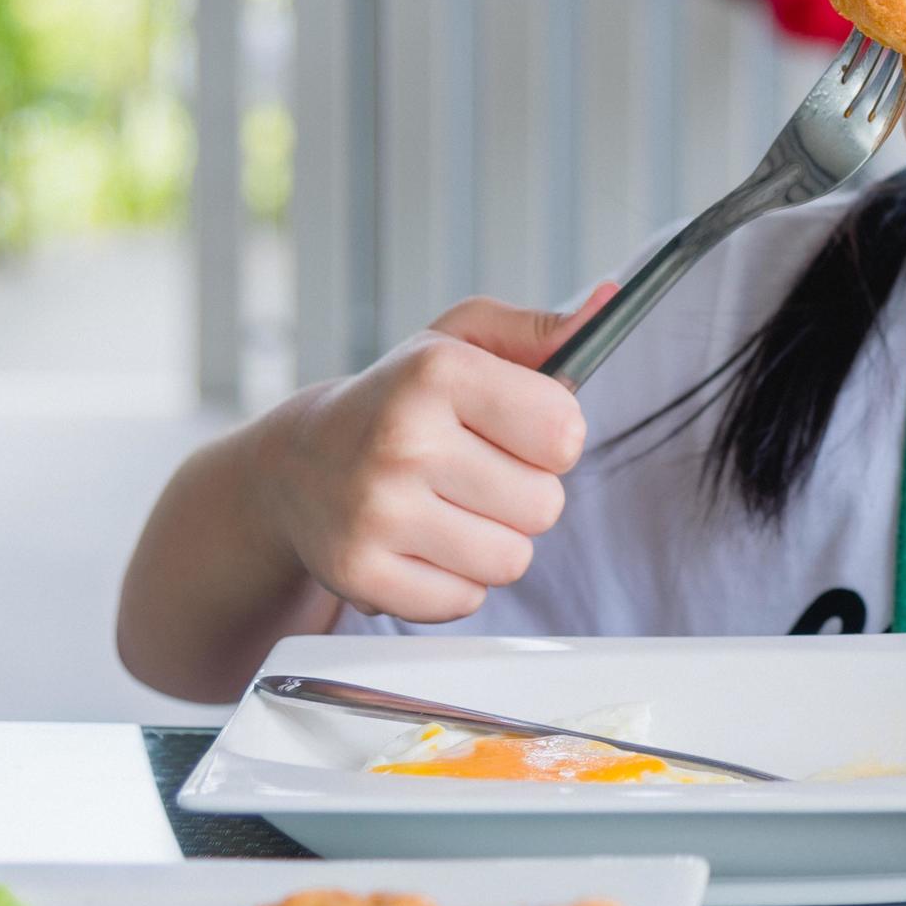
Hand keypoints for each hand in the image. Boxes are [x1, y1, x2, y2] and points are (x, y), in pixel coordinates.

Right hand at [259, 286, 616, 623]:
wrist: (297, 462)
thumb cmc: (399, 398)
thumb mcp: (460, 341)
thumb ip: (539, 329)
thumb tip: (607, 305)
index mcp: (436, 372)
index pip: (565, 432)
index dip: (555, 436)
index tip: (519, 428)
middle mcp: (402, 441)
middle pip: (545, 505)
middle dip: (526, 492)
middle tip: (478, 472)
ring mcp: (376, 512)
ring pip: (511, 560)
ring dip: (496, 540)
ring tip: (452, 508)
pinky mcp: (360, 574)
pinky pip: (464, 600)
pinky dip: (456, 580)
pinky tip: (423, 541)